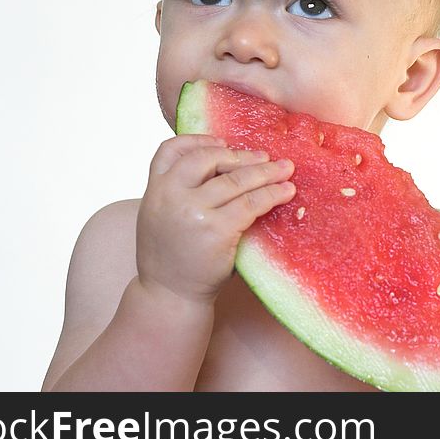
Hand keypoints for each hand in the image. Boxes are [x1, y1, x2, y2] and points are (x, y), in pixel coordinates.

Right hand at [136, 134, 295, 305]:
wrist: (169, 297)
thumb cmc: (172, 257)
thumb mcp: (160, 217)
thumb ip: (178, 192)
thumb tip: (222, 166)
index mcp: (154, 190)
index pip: (170, 150)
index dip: (198, 141)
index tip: (222, 142)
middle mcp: (170, 196)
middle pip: (208, 159)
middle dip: (240, 156)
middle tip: (265, 157)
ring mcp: (193, 211)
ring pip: (235, 180)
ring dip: (265, 172)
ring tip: (285, 170)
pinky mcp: (217, 229)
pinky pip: (251, 203)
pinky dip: (272, 195)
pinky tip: (285, 192)